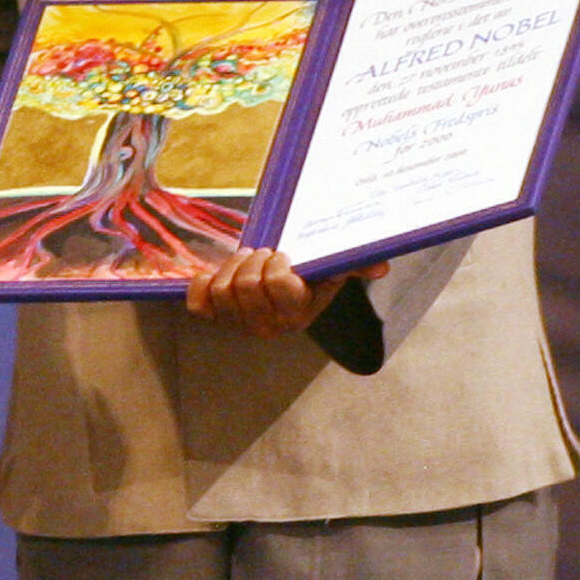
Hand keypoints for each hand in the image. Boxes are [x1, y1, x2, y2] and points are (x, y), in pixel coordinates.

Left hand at [184, 248, 388, 337]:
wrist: (280, 288)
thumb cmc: (306, 276)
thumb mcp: (331, 269)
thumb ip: (355, 264)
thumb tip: (380, 266)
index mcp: (298, 314)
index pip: (278, 285)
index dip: (277, 264)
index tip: (283, 255)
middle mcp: (269, 325)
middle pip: (246, 286)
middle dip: (253, 260)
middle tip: (263, 253)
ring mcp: (239, 323)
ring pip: (222, 290)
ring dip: (232, 265)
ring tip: (247, 259)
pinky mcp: (215, 316)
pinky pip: (198, 305)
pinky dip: (202, 283)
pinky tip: (216, 273)